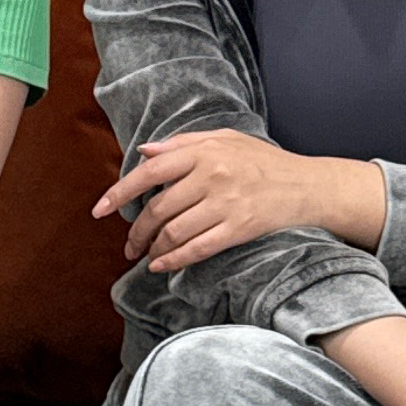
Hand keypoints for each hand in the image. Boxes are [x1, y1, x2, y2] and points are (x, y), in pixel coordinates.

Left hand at [95, 129, 331, 273]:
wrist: (305, 186)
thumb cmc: (262, 161)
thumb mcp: (224, 139)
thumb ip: (182, 144)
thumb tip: (143, 152)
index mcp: (203, 151)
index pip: (150, 172)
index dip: (120, 192)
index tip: (99, 210)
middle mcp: (210, 175)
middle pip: (158, 209)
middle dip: (136, 232)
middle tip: (128, 245)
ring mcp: (224, 203)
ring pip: (173, 232)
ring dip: (153, 249)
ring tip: (146, 257)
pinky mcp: (238, 228)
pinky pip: (196, 249)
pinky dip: (173, 261)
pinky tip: (162, 267)